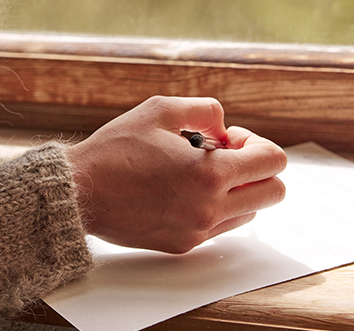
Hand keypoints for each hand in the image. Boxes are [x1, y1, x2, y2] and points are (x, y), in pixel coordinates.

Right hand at [67, 96, 287, 253]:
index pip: (274, 162)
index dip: (256, 143)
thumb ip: (204, 110)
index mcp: (209, 174)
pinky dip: (213, 206)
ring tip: (198, 173)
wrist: (79, 193)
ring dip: (236, 189)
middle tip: (223, 156)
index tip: (228, 140)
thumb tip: (224, 127)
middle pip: (273, 192)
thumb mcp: (159, 109)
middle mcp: (210, 209)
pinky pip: (220, 227)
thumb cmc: (115, 150)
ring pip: (249, 211)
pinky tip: (181, 190)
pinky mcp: (183, 245)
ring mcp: (198, 231)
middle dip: (256, 169)